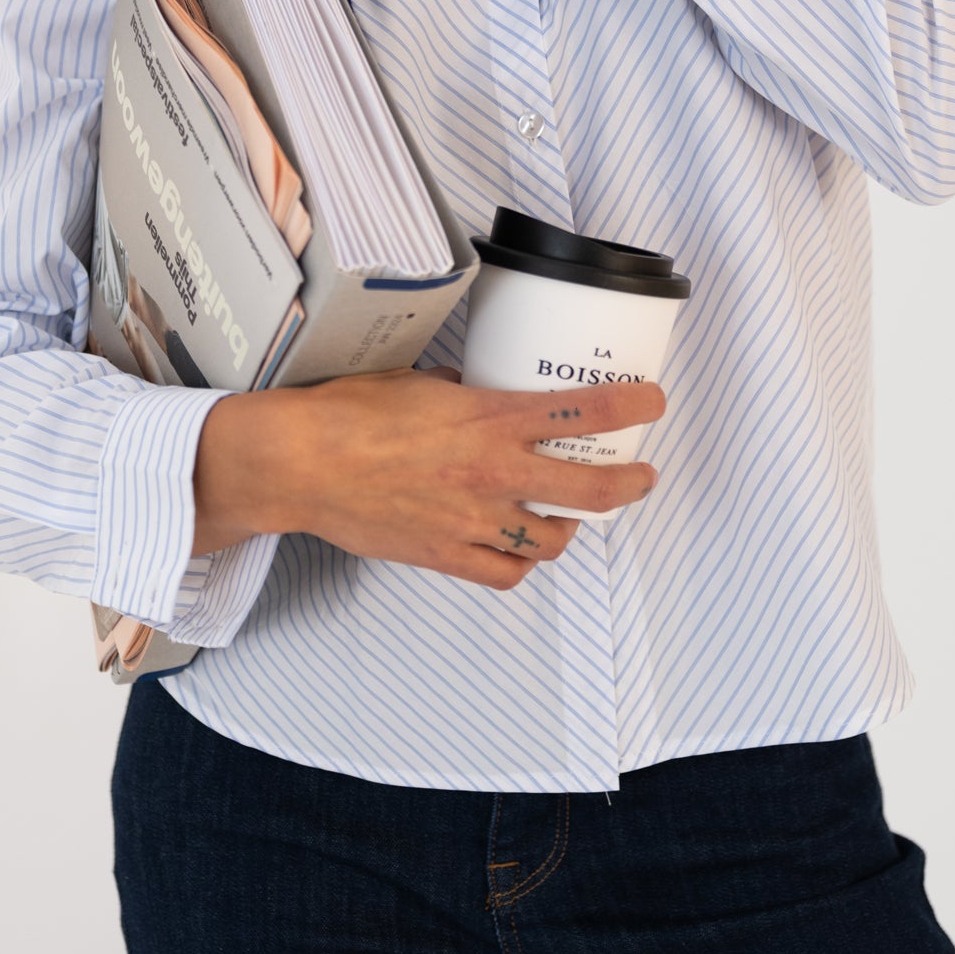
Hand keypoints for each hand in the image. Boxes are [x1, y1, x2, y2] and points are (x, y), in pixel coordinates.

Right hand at [191, 366, 665, 589]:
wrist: (302, 463)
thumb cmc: (349, 414)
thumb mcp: (421, 381)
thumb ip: (465, 391)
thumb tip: (482, 392)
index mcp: (491, 420)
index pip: (585, 414)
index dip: (633, 408)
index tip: (652, 401)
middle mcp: (492, 473)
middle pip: (591, 491)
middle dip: (628, 484)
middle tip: (640, 476)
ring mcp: (473, 521)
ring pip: (551, 539)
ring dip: (568, 527)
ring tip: (568, 515)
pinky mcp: (446, 555)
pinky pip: (506, 572)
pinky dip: (521, 561)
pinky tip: (519, 547)